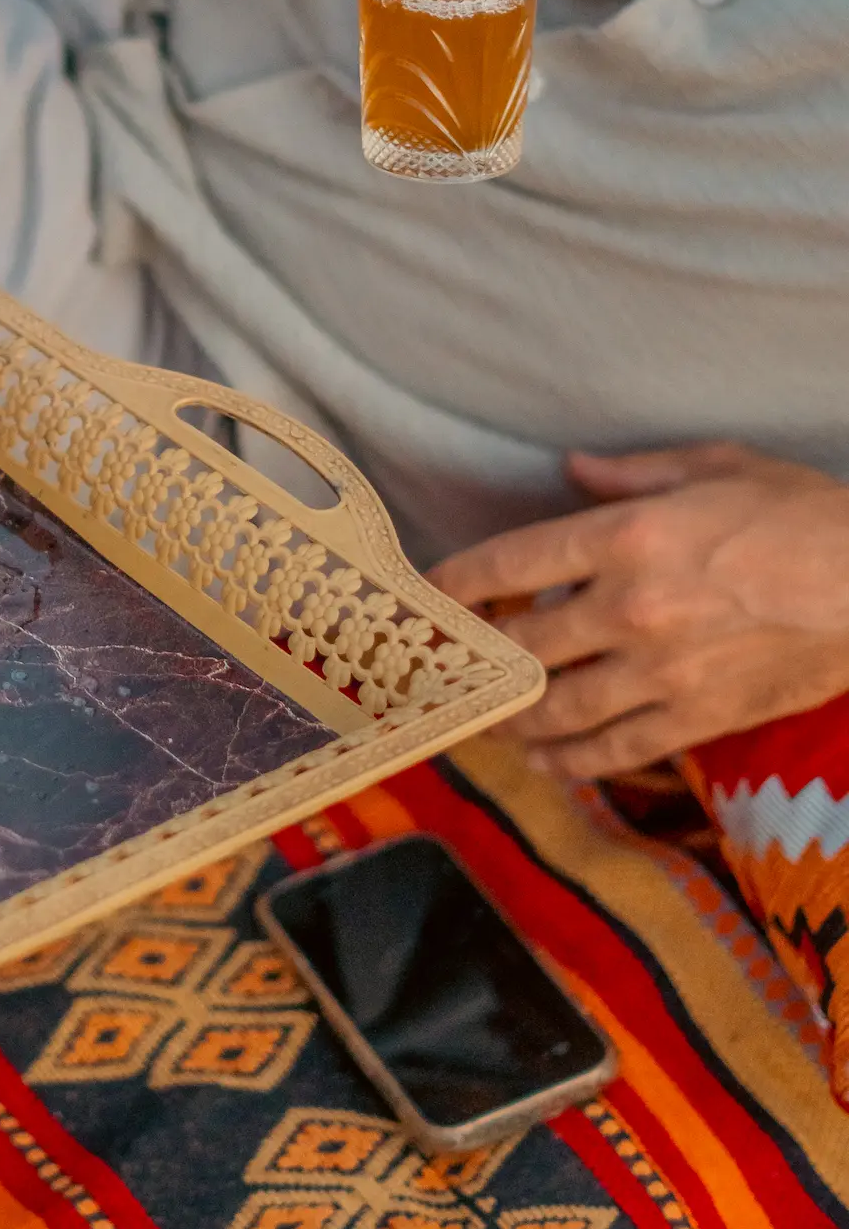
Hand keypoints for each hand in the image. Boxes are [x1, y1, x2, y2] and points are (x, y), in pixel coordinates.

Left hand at [432, 444, 848, 779]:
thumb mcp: (718, 466)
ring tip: (491, 718)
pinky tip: (548, 762)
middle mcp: (630, 609)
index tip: (424, 596)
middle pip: (521, 646)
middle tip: (448, 666)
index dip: (455, 584)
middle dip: (477, 659)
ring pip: (558, 708)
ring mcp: (662, 672)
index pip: (510, 563)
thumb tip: (574, 469)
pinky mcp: (699, 717)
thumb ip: (633, 472)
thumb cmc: (804, 514)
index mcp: (626, 536)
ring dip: (514, 717)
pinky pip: (617, 751)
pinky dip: (573, 762)